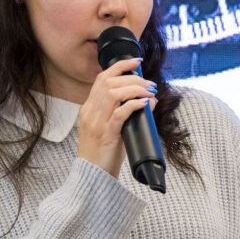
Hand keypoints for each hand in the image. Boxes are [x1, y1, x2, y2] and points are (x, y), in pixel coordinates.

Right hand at [77, 57, 156, 177]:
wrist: (93, 176)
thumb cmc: (104, 153)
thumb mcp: (109, 129)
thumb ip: (122, 114)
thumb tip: (148, 101)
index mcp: (88, 109)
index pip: (101, 78)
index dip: (119, 66)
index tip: (136, 62)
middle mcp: (90, 112)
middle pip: (109, 83)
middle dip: (132, 78)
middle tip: (150, 84)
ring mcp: (97, 123)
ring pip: (114, 94)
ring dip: (136, 89)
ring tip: (151, 92)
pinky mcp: (106, 135)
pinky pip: (120, 113)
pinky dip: (134, 104)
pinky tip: (145, 103)